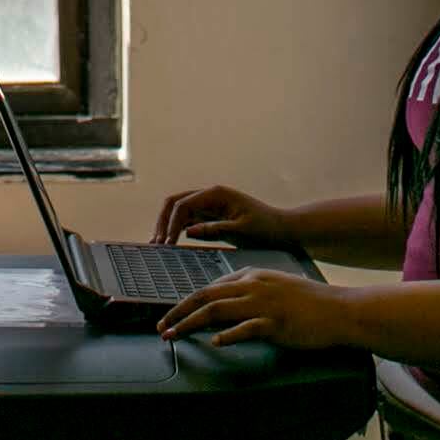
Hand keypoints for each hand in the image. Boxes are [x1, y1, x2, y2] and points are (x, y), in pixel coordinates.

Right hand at [150, 183, 293, 249]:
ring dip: (167, 225)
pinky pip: (188, 218)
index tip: (167, 244)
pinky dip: (177, 228)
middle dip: (163, 221)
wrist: (282, 230)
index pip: (184, 205)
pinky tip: (172, 242)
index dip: (172, 224)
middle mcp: (210, 196)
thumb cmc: (266, 229)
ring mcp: (210, 205)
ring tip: (158, 244)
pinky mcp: (212, 215)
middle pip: (175, 202)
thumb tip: (189, 231)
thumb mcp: (242, 232)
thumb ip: (215, 230)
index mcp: (217, 194)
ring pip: (179, 210)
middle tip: (156, 244)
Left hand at [156, 269, 361, 350]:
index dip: (186, 303)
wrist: (339, 310)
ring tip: (174, 336)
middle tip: (161, 327)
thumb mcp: (275, 286)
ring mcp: (264, 305)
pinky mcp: (276, 323)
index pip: (210, 288)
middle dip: (178, 312)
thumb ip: (251, 289)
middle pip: (205, 297)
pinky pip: (246, 328)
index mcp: (252, 276)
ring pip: (217, 310)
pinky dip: (227, 335)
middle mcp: (253, 286)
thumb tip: (227, 301)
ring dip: (190, 324)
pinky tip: (215, 342)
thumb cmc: (309, 302)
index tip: (171, 316)